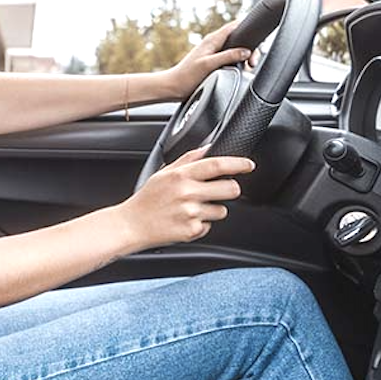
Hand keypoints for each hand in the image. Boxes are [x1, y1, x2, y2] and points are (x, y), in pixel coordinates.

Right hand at [114, 146, 255, 250]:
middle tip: (219, 191)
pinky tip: (185, 221)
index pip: (217, 165)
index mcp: (180, 176)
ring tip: (191, 209)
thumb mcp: (163, 173)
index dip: (238, 163)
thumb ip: (187, 159)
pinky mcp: (192, 231)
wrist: (131, 225)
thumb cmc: (147, 199)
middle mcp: (187, 193)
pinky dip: (201, 224)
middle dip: (230, 189)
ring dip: (212, 210)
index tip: (249, 165)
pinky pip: (209, 226)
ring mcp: (191, 213)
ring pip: (222, 210)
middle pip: (230, 189)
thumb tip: (208, 148)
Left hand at [163, 21, 251, 98]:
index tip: (258, 37)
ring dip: (245, 56)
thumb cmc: (186, 77)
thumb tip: (246, 52)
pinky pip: (231, 57)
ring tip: (248, 67)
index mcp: (212, 40)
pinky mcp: (214, 61)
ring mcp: (214, 52)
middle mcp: (214, 44)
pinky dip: (239, 62)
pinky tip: (240, 70)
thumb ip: (228, 56)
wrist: (174, 87)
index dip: (248, 27)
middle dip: (250, 48)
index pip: (235, 26)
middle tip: (252, 62)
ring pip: (236, 48)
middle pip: (239, 38)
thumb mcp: (208, 65)